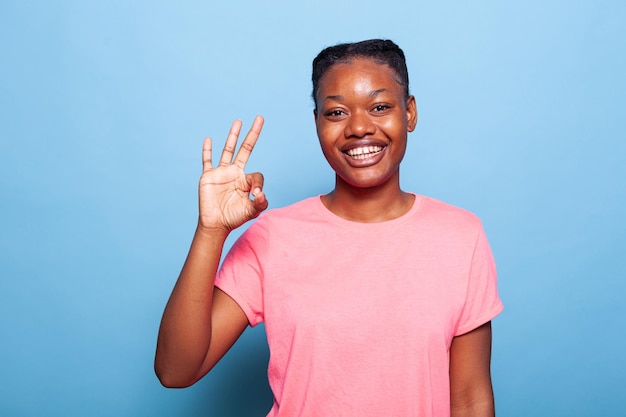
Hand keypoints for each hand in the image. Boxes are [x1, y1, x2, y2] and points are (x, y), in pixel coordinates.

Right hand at [198, 116, 267, 230]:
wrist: (216, 224)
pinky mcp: (208, 176)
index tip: (256, 195)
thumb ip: (260, 204)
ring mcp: (221, 173)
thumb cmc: (234, 218)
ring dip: (233, 135)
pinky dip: (207, 150)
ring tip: (239, 121)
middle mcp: (235, 173)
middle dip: (253, 134)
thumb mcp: (251, 212)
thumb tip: (262, 194)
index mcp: (246, 180)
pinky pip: (207, 160)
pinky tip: (209, 139)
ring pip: (228, 150)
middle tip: (260, 118)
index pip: (257, 174)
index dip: (258, 183)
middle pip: (245, 149)